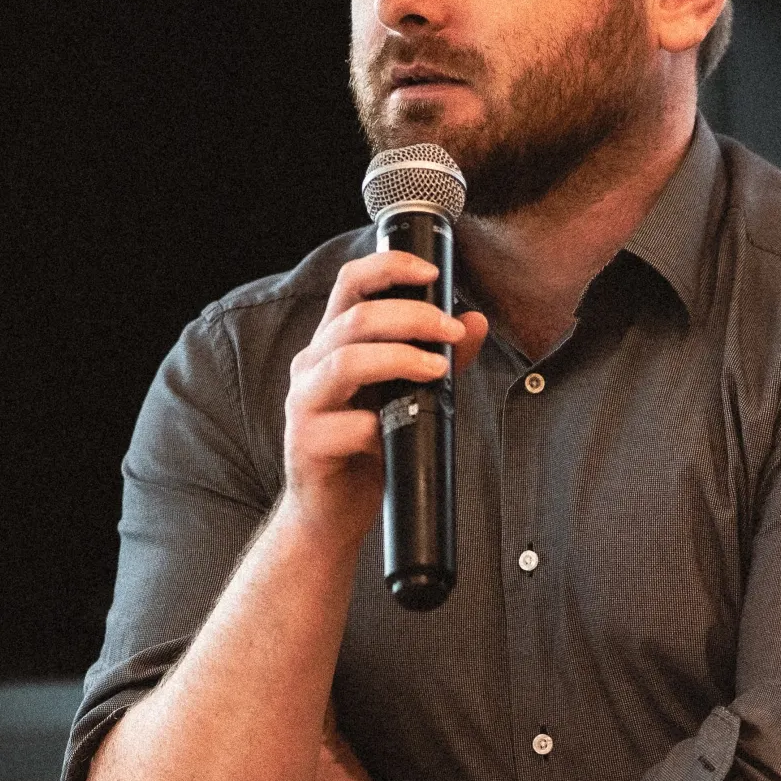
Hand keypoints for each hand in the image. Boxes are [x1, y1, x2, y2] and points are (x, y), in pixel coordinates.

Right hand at [283, 250, 487, 541]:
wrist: (331, 512)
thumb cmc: (368, 446)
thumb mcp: (407, 394)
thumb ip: (438, 356)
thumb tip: (476, 322)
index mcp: (333, 343)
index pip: (351, 283)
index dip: (388, 267)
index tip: (432, 271)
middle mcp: (311, 364)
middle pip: (356, 318)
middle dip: (412, 316)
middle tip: (452, 330)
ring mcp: (304, 403)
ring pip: (346, 361)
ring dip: (400, 358)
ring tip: (439, 369)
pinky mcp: (307, 444)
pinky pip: (349, 426)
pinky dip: (382, 424)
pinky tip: (403, 430)